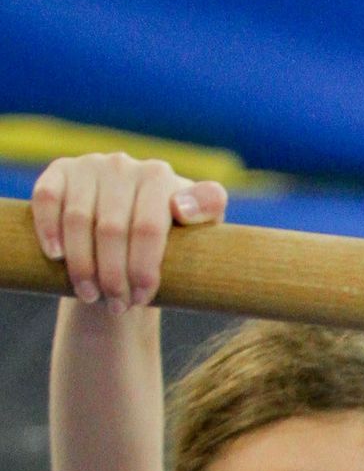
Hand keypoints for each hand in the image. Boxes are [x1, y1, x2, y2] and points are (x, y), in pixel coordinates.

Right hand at [31, 152, 227, 309]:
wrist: (130, 238)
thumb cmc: (171, 241)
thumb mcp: (199, 231)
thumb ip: (208, 211)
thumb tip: (181, 208)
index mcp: (161, 177)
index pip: (149, 227)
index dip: (143, 268)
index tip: (143, 297)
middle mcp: (125, 164)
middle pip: (113, 230)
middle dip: (114, 276)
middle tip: (118, 306)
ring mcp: (91, 165)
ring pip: (79, 220)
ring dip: (82, 265)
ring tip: (91, 297)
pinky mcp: (60, 171)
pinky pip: (47, 198)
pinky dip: (49, 229)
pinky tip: (56, 257)